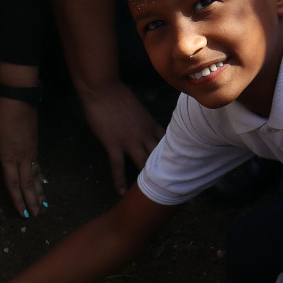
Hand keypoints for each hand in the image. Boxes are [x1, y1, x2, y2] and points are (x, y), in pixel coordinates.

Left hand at [0, 94, 43, 217]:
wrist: (18, 100)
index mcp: (10, 157)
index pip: (14, 183)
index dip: (18, 200)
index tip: (23, 214)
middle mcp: (23, 158)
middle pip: (28, 184)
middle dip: (32, 201)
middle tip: (35, 215)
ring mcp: (31, 152)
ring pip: (35, 176)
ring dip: (38, 192)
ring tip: (42, 205)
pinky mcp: (34, 146)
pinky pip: (38, 166)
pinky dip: (40, 177)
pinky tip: (43, 182)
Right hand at [76, 79, 163, 194]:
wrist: (102, 89)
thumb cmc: (117, 94)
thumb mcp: (137, 108)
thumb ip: (142, 121)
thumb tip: (143, 129)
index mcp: (150, 124)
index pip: (167, 144)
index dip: (173, 155)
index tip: (180, 166)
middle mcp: (144, 135)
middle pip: (159, 157)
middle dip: (166, 171)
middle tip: (173, 186)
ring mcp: (129, 141)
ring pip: (143, 164)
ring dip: (147, 178)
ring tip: (151, 193)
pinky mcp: (113, 144)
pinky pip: (118, 166)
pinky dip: (119, 181)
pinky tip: (120, 192)